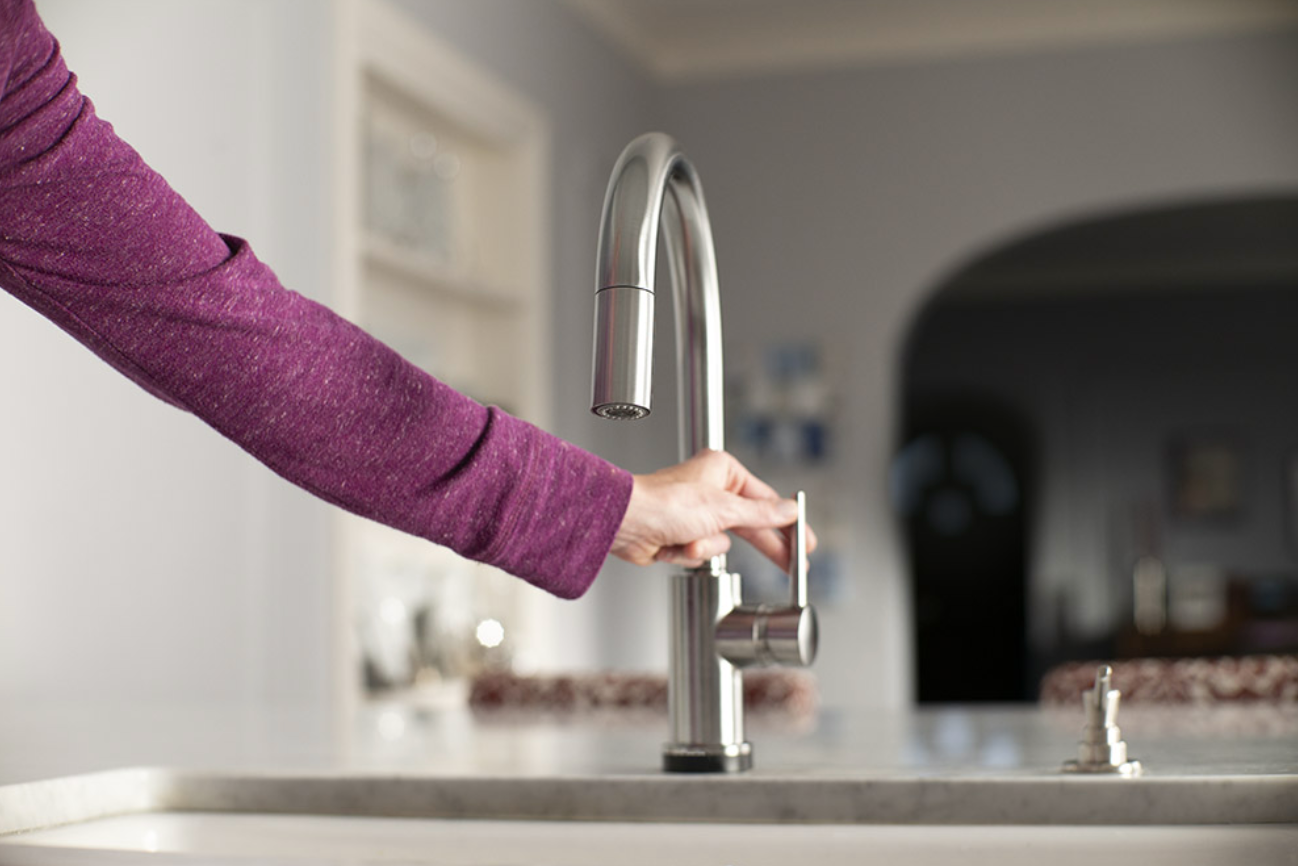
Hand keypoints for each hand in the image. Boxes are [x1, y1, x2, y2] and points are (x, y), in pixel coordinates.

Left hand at [611, 449, 816, 570]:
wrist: (626, 523)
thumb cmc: (665, 503)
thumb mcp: (724, 509)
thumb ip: (761, 514)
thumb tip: (789, 511)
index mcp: (723, 471)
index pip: (767, 501)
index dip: (789, 524)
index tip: (806, 542)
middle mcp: (711, 490)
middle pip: (750, 525)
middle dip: (764, 546)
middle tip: (793, 565)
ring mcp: (695, 514)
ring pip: (722, 545)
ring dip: (705, 548)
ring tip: (688, 541)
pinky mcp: (681, 535)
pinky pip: (701, 553)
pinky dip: (688, 554)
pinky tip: (674, 546)